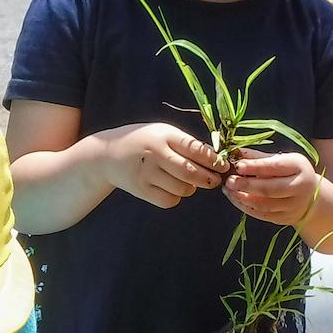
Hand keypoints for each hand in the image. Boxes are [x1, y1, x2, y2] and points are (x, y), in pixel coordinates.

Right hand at [98, 123, 225, 208]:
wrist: (108, 154)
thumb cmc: (144, 142)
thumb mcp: (162, 132)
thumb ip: (185, 143)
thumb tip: (215, 159)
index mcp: (164, 135)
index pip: (195, 149)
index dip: (214, 160)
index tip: (224, 166)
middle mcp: (155, 154)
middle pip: (191, 172)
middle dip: (209, 179)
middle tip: (215, 180)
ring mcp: (147, 173)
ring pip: (183, 189)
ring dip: (192, 188)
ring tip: (189, 182)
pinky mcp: (141, 190)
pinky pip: (169, 200)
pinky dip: (176, 197)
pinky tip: (173, 189)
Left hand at [224, 152, 321, 227]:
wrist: (311, 196)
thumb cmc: (292, 173)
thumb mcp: (282, 159)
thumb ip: (259, 157)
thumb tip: (235, 152)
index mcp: (299, 167)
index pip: (275, 167)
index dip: (255, 166)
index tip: (238, 165)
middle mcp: (299, 187)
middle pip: (270, 189)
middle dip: (247, 185)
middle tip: (230, 181)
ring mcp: (292, 206)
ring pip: (264, 205)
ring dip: (243, 198)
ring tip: (228, 190)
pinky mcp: (284, 218)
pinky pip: (261, 215)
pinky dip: (245, 207)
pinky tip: (235, 198)